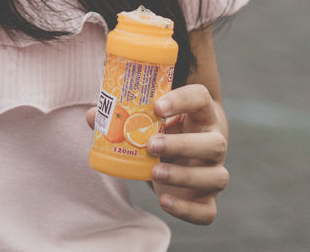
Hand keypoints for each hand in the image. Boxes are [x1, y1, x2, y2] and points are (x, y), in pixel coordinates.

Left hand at [84, 83, 228, 225]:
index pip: (201, 98)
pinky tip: (164, 200)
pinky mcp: (208, 201)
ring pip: (216, 177)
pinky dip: (187, 210)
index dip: (182, 100)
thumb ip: (123, 117)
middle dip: (183, 144)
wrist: (183, 158)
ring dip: (185, 175)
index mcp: (201, 115)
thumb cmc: (163, 132)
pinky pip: (208, 211)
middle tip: (151, 145)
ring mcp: (214, 172)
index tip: (157, 106)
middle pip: (216, 142)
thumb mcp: (149, 121)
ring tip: (155, 172)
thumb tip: (93, 116)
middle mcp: (214, 141)